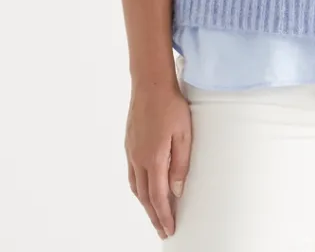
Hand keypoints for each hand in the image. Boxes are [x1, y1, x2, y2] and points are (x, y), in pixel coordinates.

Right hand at [125, 82, 191, 239]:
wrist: (150, 84)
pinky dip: (139, 189)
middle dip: (154, 216)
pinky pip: (132, 174)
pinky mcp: (129, 144)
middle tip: (163, 230)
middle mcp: (138, 159)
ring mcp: (131, 151)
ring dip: (145, 204)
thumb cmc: (171, 105)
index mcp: (153, 159)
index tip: (169, 229)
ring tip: (155, 214)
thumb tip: (177, 190)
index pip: (158, 197)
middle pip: (144, 197)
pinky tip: (144, 189)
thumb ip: (181, 164)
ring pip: (135, 187)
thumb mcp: (184, 134)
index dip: (164, 215)